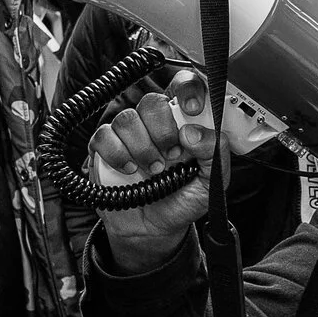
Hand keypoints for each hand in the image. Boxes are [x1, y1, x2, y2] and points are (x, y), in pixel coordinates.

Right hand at [91, 68, 218, 272]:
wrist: (154, 230)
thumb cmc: (183, 200)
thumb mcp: (211, 182)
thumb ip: (214, 154)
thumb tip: (192, 132)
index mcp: (182, 121)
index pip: (182, 87)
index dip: (187, 89)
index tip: (193, 109)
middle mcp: (153, 122)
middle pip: (152, 101)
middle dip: (163, 129)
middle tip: (173, 155)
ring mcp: (127, 134)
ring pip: (127, 118)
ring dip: (143, 147)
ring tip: (154, 171)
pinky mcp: (103, 148)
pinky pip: (104, 136)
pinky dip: (118, 154)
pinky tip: (130, 170)